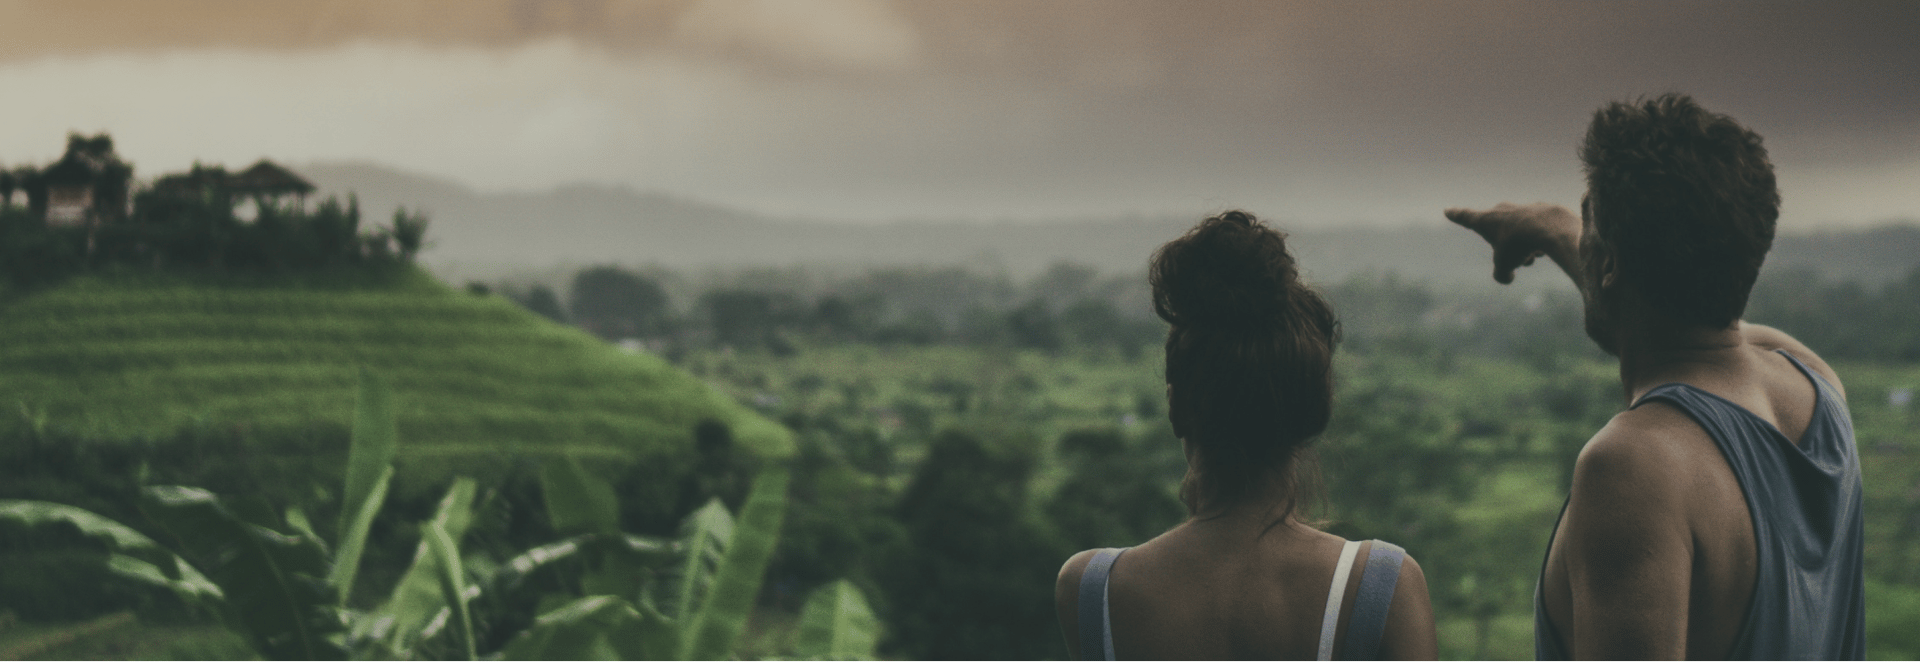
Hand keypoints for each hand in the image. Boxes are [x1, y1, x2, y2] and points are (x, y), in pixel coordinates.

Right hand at [1443, 203, 1580, 284]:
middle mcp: (1502, 211)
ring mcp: (1522, 208)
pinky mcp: (1542, 210)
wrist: (1550, 227)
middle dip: (1506, 249)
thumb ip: (1501, 274)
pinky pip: (1537, 230)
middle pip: (1499, 234)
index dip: (1456, 216)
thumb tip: (1507, 277)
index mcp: (1486, 221)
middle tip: (1516, 259)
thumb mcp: (1505, 265)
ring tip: (1533, 256)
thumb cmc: (1519, 244)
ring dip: (1525, 248)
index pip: (1465, 218)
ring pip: (1519, 234)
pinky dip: (1540, 240)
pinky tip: (1547, 245)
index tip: (1447, 210)